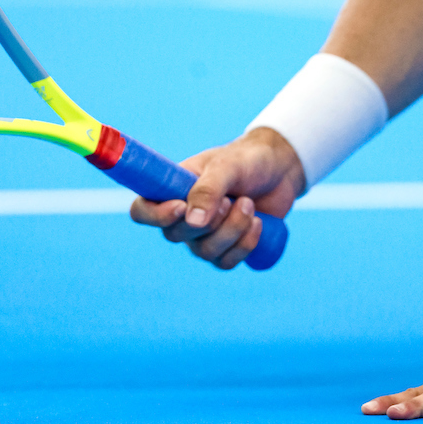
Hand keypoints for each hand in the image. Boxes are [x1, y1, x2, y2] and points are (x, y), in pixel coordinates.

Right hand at [129, 127, 304, 268]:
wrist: (279, 170)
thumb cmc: (246, 161)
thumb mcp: (227, 166)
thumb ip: (208, 189)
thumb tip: (192, 222)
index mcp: (173, 188)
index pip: (142, 210)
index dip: (155, 215)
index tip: (182, 207)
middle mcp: (183, 215)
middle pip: (175, 235)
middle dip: (210, 220)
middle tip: (231, 199)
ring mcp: (204, 235)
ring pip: (204, 252)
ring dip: (232, 229)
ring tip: (249, 203)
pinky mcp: (226, 248)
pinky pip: (225, 262)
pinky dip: (245, 245)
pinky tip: (258, 223)